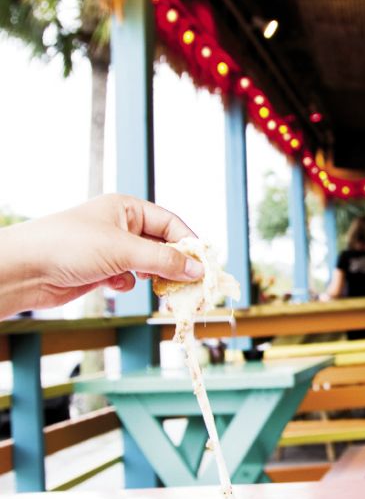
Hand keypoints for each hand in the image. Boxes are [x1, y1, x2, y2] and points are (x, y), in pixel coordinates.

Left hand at [0, 194, 202, 317]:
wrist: (25, 269)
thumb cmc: (70, 246)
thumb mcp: (124, 251)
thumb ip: (164, 260)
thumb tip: (198, 269)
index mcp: (127, 208)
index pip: (170, 223)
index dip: (189, 243)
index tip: (205, 265)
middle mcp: (120, 225)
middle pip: (161, 245)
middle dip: (174, 264)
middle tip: (191, 284)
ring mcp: (109, 248)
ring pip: (146, 264)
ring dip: (154, 277)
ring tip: (163, 290)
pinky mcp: (99, 270)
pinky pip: (127, 277)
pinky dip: (127, 284)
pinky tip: (116, 286)